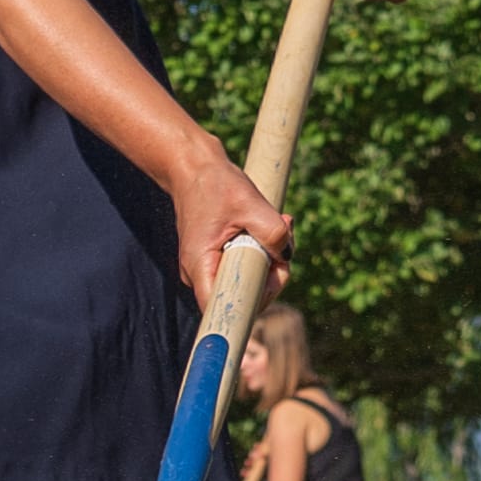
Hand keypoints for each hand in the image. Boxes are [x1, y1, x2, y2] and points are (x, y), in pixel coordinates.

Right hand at [170, 149, 290, 319]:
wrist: (193, 167)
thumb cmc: (215, 184)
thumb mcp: (251, 204)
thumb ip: (275, 233)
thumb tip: (287, 254)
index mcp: (200, 265)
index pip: (220, 309)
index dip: (246, 313)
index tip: (267, 300)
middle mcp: (200, 273)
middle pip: (242, 297)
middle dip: (272, 276)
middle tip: (285, 245)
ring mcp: (208, 267)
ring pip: (247, 280)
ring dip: (270, 259)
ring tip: (281, 223)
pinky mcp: (217, 258)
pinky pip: (245, 267)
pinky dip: (262, 251)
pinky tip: (272, 225)